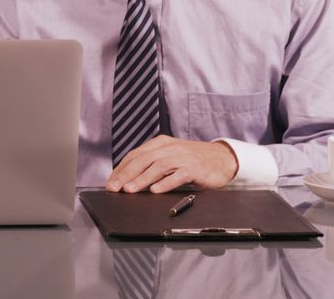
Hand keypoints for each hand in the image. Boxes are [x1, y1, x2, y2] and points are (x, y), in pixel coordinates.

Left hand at [105, 135, 238, 192]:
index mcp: (160, 144)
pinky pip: (178, 175)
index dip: (121, 169)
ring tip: (129, 189)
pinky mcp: (195, 168)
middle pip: (143, 160)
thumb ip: (152, 164)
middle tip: (114, 187)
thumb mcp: (170, 157)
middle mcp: (170, 148)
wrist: (222, 158)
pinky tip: (155, 190)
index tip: (110, 182)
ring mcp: (183, 157)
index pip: (135, 155)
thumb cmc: (193, 160)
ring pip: (158, 167)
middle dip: (126, 174)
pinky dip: (166, 183)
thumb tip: (128, 179)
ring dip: (142, 179)